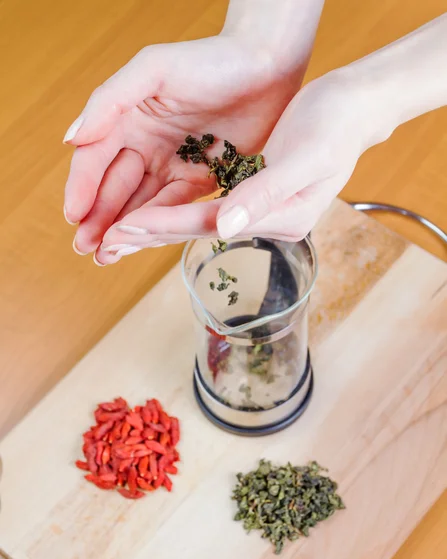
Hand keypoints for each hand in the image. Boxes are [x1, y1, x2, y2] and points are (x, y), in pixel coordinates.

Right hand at [64, 35, 304, 263]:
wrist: (269, 66)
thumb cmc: (212, 59)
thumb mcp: (154, 69)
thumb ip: (111, 100)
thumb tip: (71, 139)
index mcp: (128, 118)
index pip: (96, 158)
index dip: (82, 187)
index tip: (73, 217)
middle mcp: (147, 144)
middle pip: (115, 187)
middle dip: (98, 218)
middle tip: (83, 248)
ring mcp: (174, 163)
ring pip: (142, 203)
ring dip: (123, 230)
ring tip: (105, 256)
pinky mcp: (203, 178)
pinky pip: (177, 207)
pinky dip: (160, 225)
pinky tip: (142, 243)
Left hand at [98, 69, 382, 252]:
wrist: (353, 110)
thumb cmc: (335, 126)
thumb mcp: (306, 157)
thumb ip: (265, 193)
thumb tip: (226, 224)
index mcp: (283, 217)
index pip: (212, 224)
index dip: (166, 223)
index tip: (125, 225)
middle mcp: (270, 223)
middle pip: (201, 232)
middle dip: (153, 234)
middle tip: (105, 243)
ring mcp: (262, 213)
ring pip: (199, 224)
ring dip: (157, 228)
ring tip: (116, 234)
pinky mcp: (254, 199)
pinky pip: (206, 209)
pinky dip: (175, 212)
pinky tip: (150, 213)